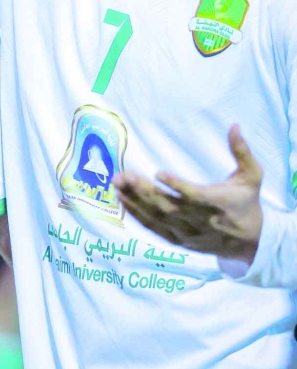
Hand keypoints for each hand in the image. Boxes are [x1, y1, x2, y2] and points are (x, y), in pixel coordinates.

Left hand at [114, 125, 263, 263]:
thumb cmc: (247, 203)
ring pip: (158, 218)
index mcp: (218, 204)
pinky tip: (122, 200)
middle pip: (168, 207)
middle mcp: (201, 221)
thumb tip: (235, 126)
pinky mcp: (179, 240)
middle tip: (123, 174)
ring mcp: (188, 233)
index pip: (195, 197)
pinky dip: (137, 215)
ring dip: (135, 201)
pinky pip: (154, 228)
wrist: (251, 242)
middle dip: (144, 191)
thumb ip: (242, 152)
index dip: (177, 186)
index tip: (158, 172)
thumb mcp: (251, 177)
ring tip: (117, 183)